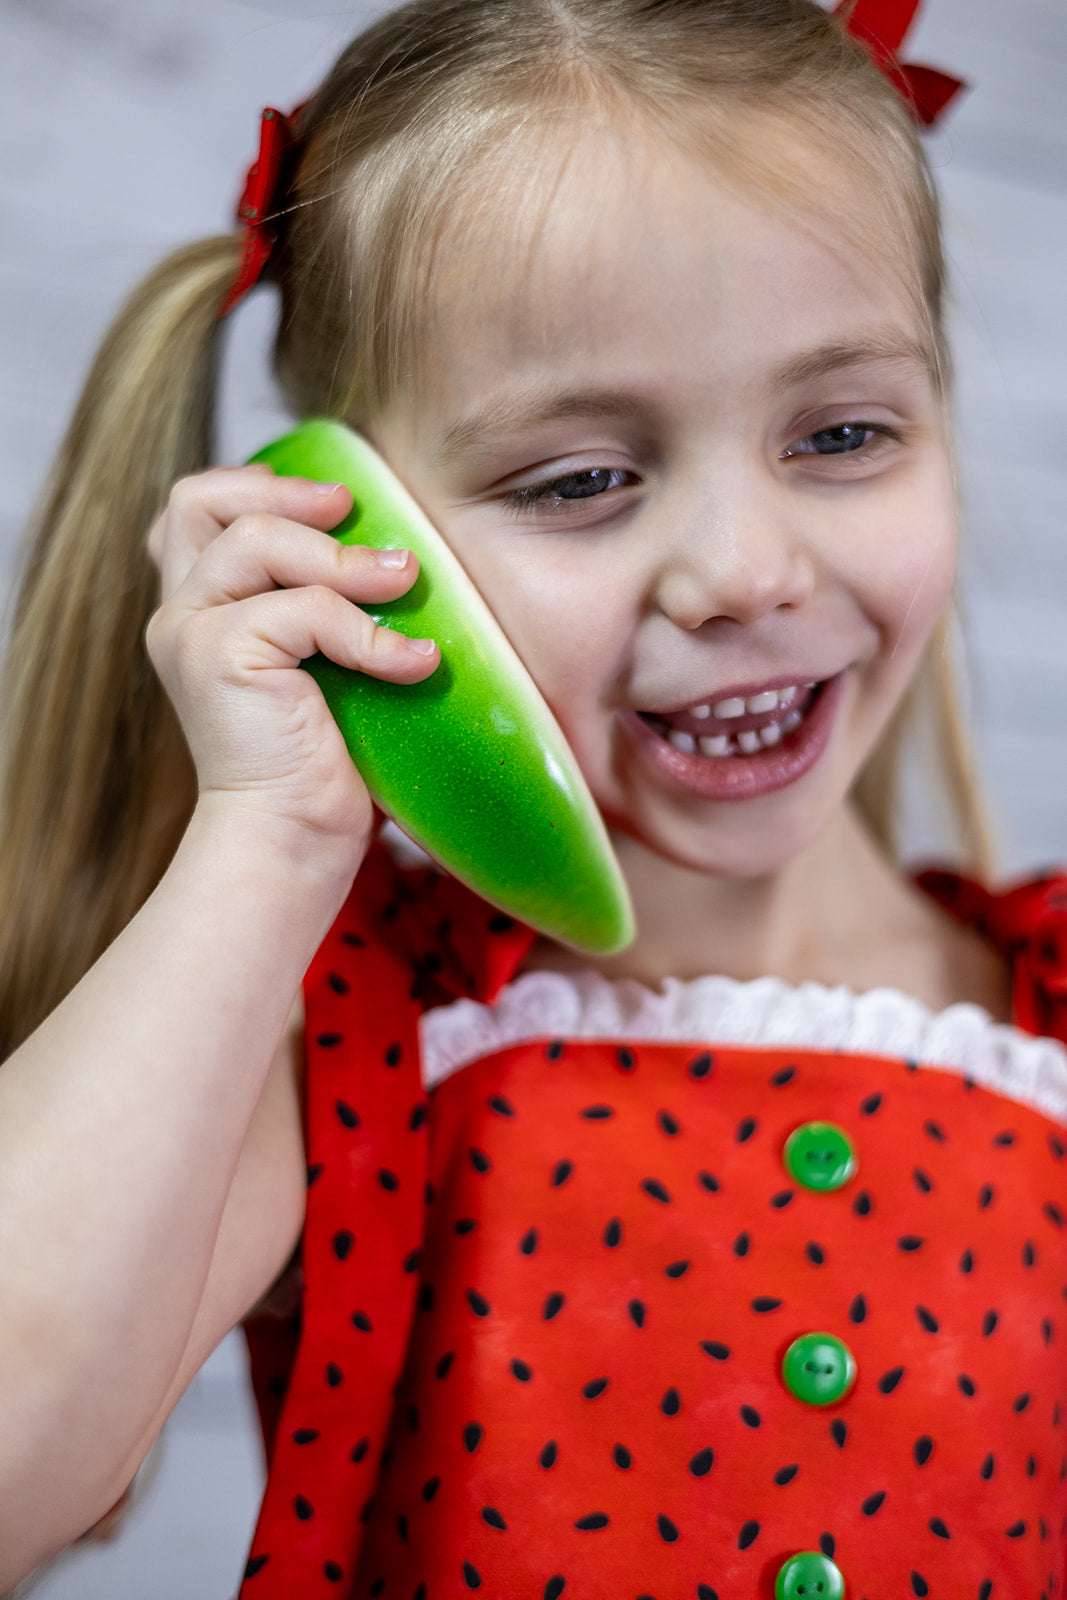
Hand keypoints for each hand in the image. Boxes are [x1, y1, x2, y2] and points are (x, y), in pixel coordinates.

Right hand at [145, 464, 437, 869]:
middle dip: (286, 494)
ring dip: (341, 557)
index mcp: (202, 614)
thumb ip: (335, 612)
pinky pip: (304, 609)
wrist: (293, 844)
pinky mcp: (217, 659)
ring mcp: (191, 634)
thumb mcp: (331, 671)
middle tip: (354, 513)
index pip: (197, 509)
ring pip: (255, 540)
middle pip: (199, 500)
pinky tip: (413, 665)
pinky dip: (368, 632)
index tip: (335, 506)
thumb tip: (405, 560)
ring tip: (405, 582)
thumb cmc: (324, 769)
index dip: (258, 486)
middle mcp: (182, 616)